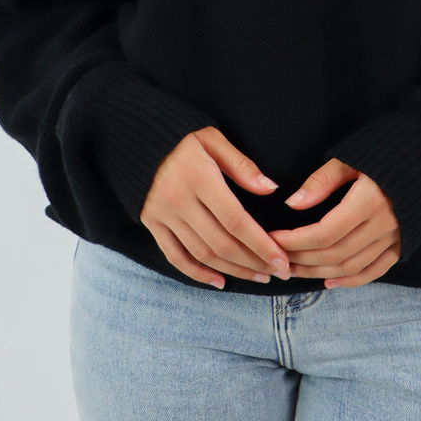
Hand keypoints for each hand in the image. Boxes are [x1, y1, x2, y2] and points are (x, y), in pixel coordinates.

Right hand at [140, 126, 292, 288]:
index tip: (281, 260)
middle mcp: (179, 200)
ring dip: (233, 270)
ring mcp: (163, 215)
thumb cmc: (184, 138)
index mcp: (199, 177)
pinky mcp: (152, 223)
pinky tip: (220, 281)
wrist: (139, 138)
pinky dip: (198, 273)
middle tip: (278, 272)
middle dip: (253, 262)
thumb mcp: (214, 139)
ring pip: (202, 254)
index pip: (235, 220)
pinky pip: (176, 256)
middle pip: (221, 243)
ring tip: (258, 276)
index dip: (260, 244)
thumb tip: (270, 189)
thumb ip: (242, 165)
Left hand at [267, 158, 400, 287]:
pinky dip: (351, 281)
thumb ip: (321, 181)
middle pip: (335, 253)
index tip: (273, 239)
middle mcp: (384, 224)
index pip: (325, 233)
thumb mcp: (350, 158)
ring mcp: (395, 238)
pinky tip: (329, 281)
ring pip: (351, 266)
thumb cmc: (383, 152)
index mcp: (370, 201)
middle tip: (277, 257)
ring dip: (319, 272)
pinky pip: (375, 271)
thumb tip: (293, 204)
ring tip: (294, 270)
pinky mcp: (402, 245)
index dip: (295, 240)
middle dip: (301, 258)